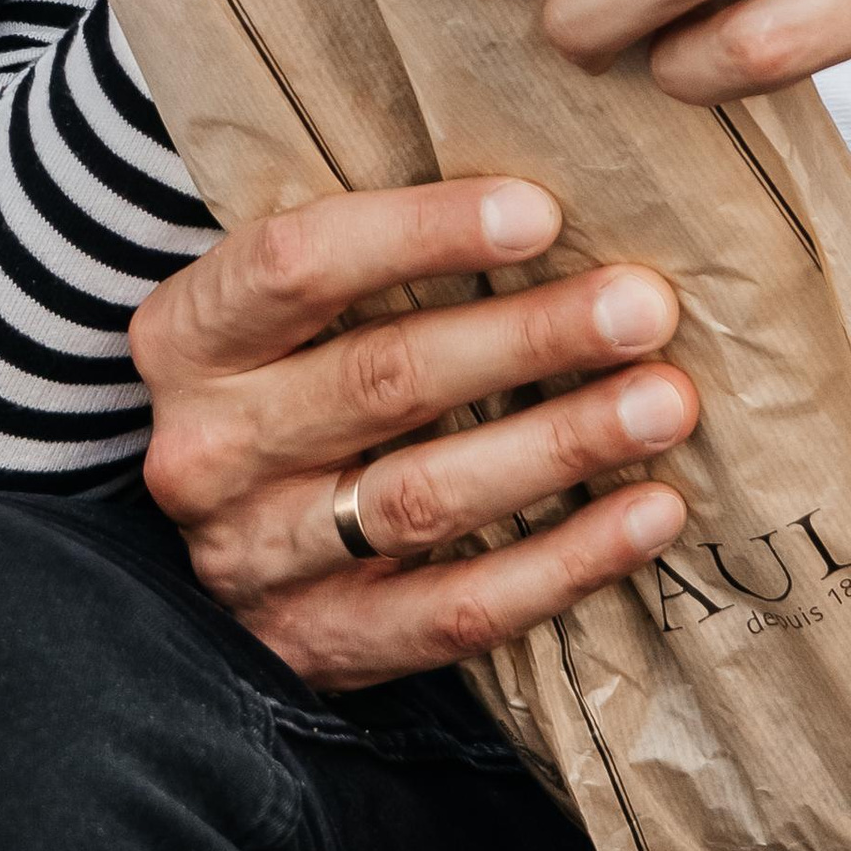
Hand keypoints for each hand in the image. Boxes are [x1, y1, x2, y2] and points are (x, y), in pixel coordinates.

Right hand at [132, 180, 694, 692]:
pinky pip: (458, 610)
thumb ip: (363, 260)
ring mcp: (260, 558)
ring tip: (664, 402)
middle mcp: (207, 450)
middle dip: (528, 338)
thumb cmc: (278, 382)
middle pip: (380, 379)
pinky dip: (565, 562)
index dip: (419, 234)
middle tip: (643, 307)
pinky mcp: (324, 646)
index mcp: (186, 338)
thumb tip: (540, 204)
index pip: (296, 266)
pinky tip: (648, 513)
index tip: (540, 212)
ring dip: (560, 444)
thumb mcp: (274, 313)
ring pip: (424, 497)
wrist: (207, 561)